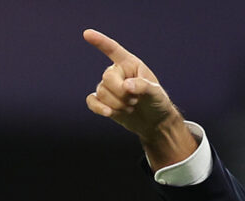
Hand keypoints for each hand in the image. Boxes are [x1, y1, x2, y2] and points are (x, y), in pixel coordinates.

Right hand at [83, 29, 196, 166]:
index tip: (87, 34)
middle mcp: (117, 73)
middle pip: (108, 78)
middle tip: (136, 101)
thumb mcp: (156, 93)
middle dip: (122, 93)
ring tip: (132, 107)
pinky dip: (99, 108)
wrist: (154, 122)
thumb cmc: (157, 102)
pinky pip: (92, 101)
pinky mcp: (103, 102)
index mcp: (130, 64)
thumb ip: (142, 86)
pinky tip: (108, 113)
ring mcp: (108, 87)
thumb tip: (125, 86)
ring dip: (119, 104)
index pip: (113, 50)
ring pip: (102, 92)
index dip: (101, 42)